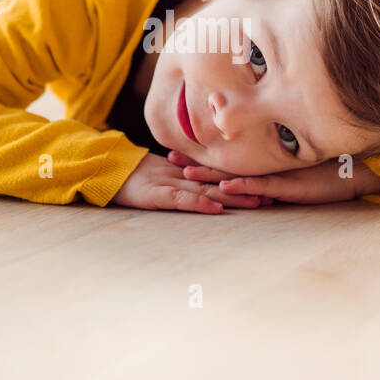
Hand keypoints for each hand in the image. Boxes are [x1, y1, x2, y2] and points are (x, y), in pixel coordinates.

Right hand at [111, 153, 269, 213]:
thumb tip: (201, 182)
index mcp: (186, 173)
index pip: (219, 176)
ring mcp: (174, 184)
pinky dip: (200, 204)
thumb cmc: (133, 176)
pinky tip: (216, 209)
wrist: (107, 170)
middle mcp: (185, 177)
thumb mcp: (161, 175)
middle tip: (272, 196)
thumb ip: (181, 176)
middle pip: (221, 183)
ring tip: (256, 202)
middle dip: (246, 189)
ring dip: (233, 197)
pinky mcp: (160, 195)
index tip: (265, 186)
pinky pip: (184, 200)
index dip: (242, 180)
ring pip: (209, 191)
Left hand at [168, 150, 379, 204]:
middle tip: (168, 159)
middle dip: (197, 164)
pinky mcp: (290, 186)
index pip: (226, 161)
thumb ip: (274, 175)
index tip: (177, 153)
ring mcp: (277, 176)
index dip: (202, 158)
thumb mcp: (295, 173)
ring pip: (238, 176)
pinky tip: (226, 188)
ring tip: (186, 175)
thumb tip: (252, 184)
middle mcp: (266, 168)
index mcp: (264, 165)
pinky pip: (263, 186)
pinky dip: (244, 187)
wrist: (355, 172)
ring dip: (212, 176)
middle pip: (225, 166)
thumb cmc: (327, 172)